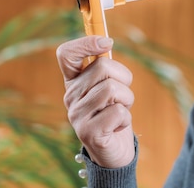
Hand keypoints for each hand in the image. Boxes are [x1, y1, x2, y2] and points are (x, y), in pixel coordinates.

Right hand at [56, 36, 135, 167]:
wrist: (114, 152)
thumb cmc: (114, 114)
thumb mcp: (110, 86)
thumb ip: (106, 67)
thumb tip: (106, 40)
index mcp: (73, 81)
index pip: (66, 54)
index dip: (85, 42)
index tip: (107, 42)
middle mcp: (70, 96)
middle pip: (102, 67)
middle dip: (124, 79)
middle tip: (121, 96)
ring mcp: (76, 115)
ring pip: (113, 89)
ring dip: (127, 99)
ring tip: (120, 111)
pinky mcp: (88, 133)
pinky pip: (118, 111)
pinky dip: (126, 118)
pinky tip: (117, 127)